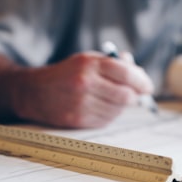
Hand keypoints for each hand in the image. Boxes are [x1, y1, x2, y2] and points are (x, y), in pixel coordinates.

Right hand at [11, 51, 153, 127]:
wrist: (34, 92)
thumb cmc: (65, 74)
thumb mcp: (86, 60)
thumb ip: (113, 63)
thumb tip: (138, 70)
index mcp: (89, 64)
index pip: (126, 74)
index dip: (142, 81)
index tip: (148, 87)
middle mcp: (85, 83)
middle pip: (126, 95)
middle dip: (134, 96)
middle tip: (136, 95)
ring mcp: (81, 104)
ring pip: (117, 110)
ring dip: (121, 106)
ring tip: (112, 99)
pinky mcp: (78, 120)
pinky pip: (106, 120)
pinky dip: (110, 115)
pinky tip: (101, 107)